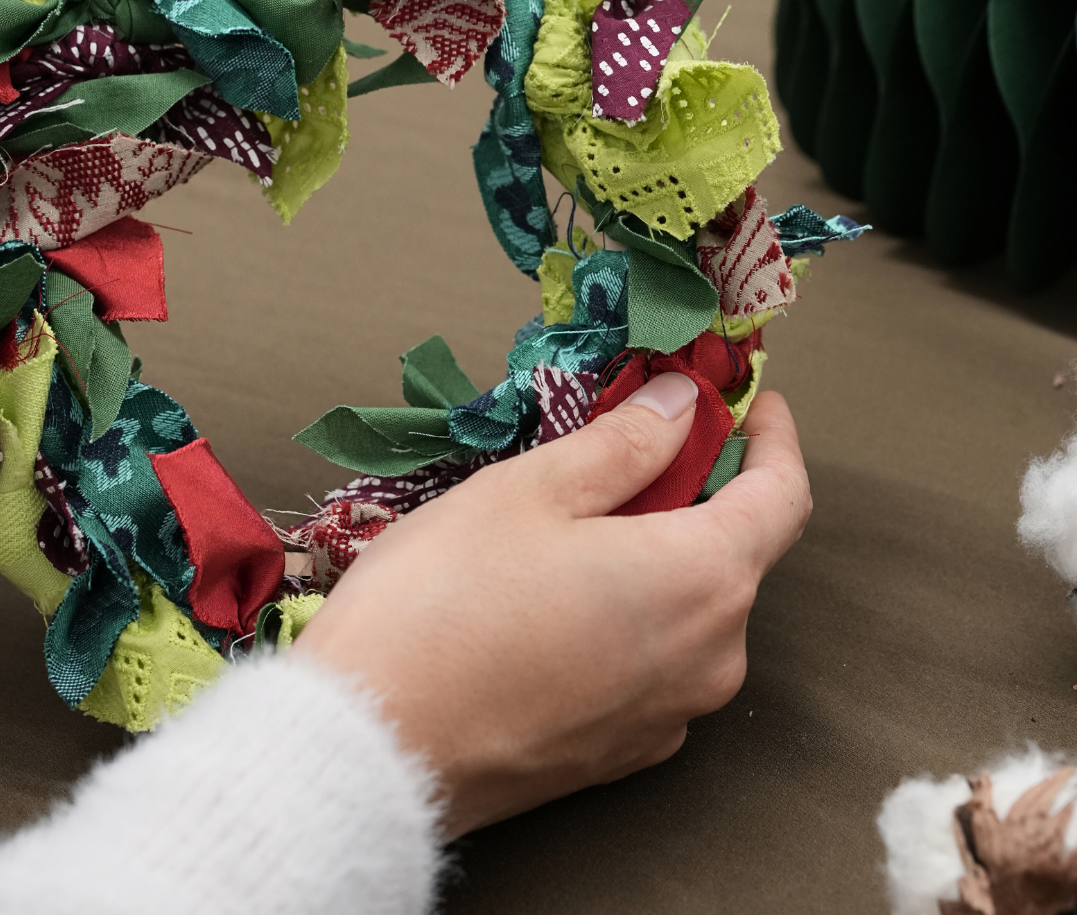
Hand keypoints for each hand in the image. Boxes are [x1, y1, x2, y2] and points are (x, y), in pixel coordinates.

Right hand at [295, 377, 810, 836]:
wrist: (371, 751)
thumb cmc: (445, 604)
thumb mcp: (533, 490)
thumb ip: (626, 442)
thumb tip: (680, 405)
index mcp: (703, 579)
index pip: (783, 495)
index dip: (772, 437)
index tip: (749, 402)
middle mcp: (711, 657)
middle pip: (738, 551)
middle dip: (701, 488)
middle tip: (637, 441)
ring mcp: (670, 715)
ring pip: (693, 608)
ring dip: (661, 550)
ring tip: (581, 517)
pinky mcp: (623, 753)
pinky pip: (656, 661)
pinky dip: (635, 612)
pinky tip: (563, 594)